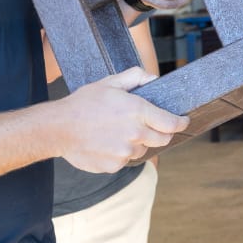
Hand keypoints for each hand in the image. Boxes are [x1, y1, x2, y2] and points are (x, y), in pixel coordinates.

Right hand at [57, 67, 188, 171]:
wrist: (58, 129)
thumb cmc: (83, 103)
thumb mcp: (109, 82)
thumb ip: (135, 77)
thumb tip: (153, 78)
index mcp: (138, 111)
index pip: (171, 122)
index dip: (181, 122)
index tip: (184, 121)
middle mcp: (135, 134)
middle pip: (163, 139)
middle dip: (162, 133)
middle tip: (152, 126)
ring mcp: (125, 152)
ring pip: (143, 150)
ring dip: (139, 142)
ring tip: (119, 132)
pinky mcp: (115, 166)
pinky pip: (126, 160)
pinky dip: (122, 153)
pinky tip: (107, 142)